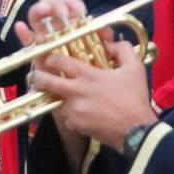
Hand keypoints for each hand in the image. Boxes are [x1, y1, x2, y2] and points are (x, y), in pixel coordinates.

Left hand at [15, 0, 156, 151]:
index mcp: (87, 75)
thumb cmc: (135, 98)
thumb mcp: (134, 68)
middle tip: (36, 76)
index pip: (58, 61)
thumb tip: (111, 43)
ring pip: (55, 100)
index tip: (47, 57)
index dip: (49, 57)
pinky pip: (67, 117)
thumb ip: (123, 49)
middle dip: (37, 77)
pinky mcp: (75, 124)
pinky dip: (71, 115)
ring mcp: (74, 109)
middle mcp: (76, 91)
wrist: (136, 130)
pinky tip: (82, 113)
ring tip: (62, 95)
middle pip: (45, 81)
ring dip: (56, 97)